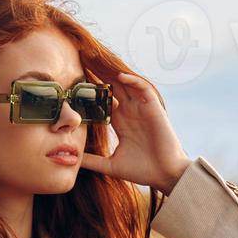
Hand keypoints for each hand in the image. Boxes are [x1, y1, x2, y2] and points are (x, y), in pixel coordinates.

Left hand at [81, 71, 192, 194]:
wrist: (165, 175)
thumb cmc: (142, 171)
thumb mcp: (111, 165)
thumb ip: (93, 161)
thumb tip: (72, 160)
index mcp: (121, 123)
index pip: (103, 102)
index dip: (91, 92)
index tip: (74, 84)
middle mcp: (130, 113)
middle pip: (112, 88)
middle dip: (99, 76)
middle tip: (82, 62)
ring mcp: (141, 109)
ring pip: (126, 85)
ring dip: (112, 74)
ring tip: (97, 63)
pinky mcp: (153, 108)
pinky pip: (143, 88)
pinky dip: (133, 81)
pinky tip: (120, 77)